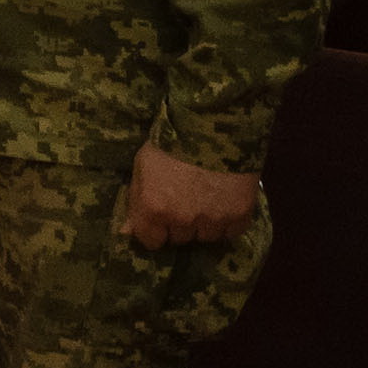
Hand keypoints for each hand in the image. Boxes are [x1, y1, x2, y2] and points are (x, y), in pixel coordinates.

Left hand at [121, 143, 262, 249]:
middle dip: (181, 224)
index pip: (152, 242)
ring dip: (206, 224)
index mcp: (153, 209)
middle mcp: (182, 221)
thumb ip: (136, 201)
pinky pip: (232, 232)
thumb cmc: (170, 142)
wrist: (213, 125)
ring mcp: (213, 220)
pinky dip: (229, 222)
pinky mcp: (240, 215)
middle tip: (186, 201)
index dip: (156, 230)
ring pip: (207, 237)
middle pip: (180, 238)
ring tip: (207, 199)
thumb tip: (127, 232)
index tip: (160, 218)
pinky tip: (226, 203)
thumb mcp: (142, 166)